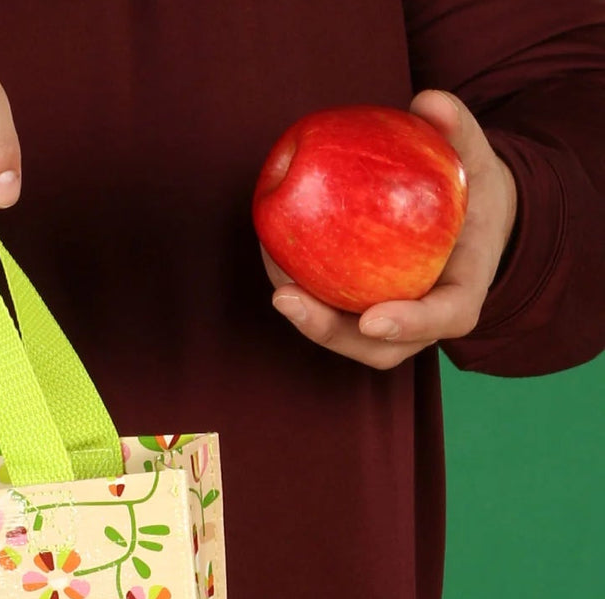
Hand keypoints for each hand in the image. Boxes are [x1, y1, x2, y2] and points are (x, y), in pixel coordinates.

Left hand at [265, 90, 517, 368]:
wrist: (467, 221)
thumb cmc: (473, 191)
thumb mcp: (477, 160)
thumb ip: (460, 132)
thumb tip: (429, 100)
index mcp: (463, 294)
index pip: (444, 318)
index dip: (409, 324)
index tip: (373, 320)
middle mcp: (423, 321)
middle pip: (378, 346)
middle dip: (329, 331)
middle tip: (288, 298)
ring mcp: (389, 325)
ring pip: (345, 338)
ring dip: (304, 318)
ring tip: (274, 284)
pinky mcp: (360, 312)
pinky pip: (328, 311)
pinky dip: (301, 290)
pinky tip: (272, 256)